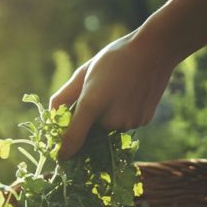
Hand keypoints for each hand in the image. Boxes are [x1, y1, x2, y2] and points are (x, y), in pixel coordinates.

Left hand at [49, 29, 176, 158]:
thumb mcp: (83, 73)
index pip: (72, 140)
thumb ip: (64, 97)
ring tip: (115, 92)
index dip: (63, 150)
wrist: (155, 50)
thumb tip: (52, 116)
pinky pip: (125, 125)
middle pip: (91, 133)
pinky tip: (129, 95)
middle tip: (95, 100)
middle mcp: (110, 119)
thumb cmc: (114, 59)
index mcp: (90, 104)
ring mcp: (129, 123)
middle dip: (88, 124)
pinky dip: (123, 116)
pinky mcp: (143, 122)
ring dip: (106, 119)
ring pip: (109, 129)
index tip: (59, 156)